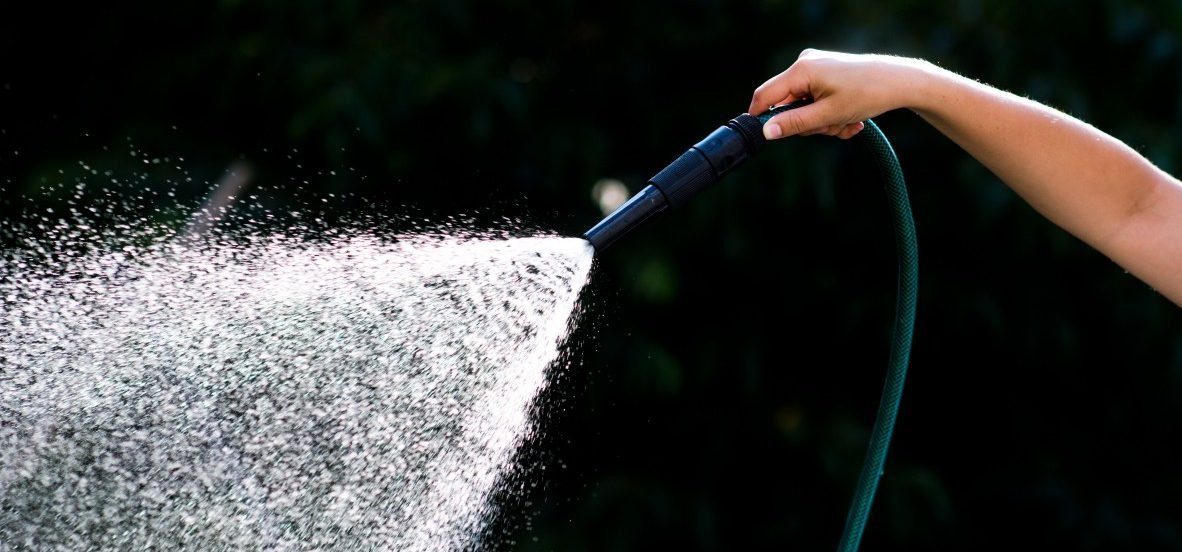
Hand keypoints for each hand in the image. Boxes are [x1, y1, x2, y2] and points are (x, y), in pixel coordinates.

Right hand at [748, 49, 929, 139]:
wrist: (900, 81)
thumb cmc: (867, 94)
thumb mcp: (828, 115)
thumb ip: (795, 124)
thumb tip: (767, 132)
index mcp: (801, 70)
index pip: (765, 96)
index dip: (760, 118)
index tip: (766, 137)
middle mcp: (805, 64)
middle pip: (787, 105)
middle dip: (808, 123)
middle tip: (832, 127)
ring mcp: (816, 67)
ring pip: (804, 106)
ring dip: (823, 122)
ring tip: (847, 122)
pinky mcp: (826, 72)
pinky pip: (817, 99)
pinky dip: (830, 114)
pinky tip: (850, 118)